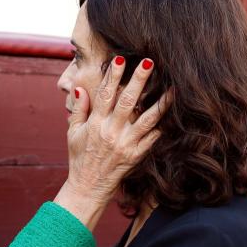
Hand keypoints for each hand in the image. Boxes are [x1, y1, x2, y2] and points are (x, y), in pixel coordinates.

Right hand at [58, 57, 169, 222]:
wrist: (88, 187)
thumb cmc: (79, 157)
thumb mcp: (73, 132)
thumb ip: (79, 109)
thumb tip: (79, 88)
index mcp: (95, 124)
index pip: (105, 94)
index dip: (113, 76)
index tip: (120, 59)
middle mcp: (111, 132)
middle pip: (128, 101)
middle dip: (139, 80)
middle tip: (149, 62)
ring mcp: (126, 144)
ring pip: (147, 119)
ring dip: (161, 102)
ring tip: (173, 87)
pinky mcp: (136, 155)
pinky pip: (152, 138)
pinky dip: (163, 126)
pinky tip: (173, 113)